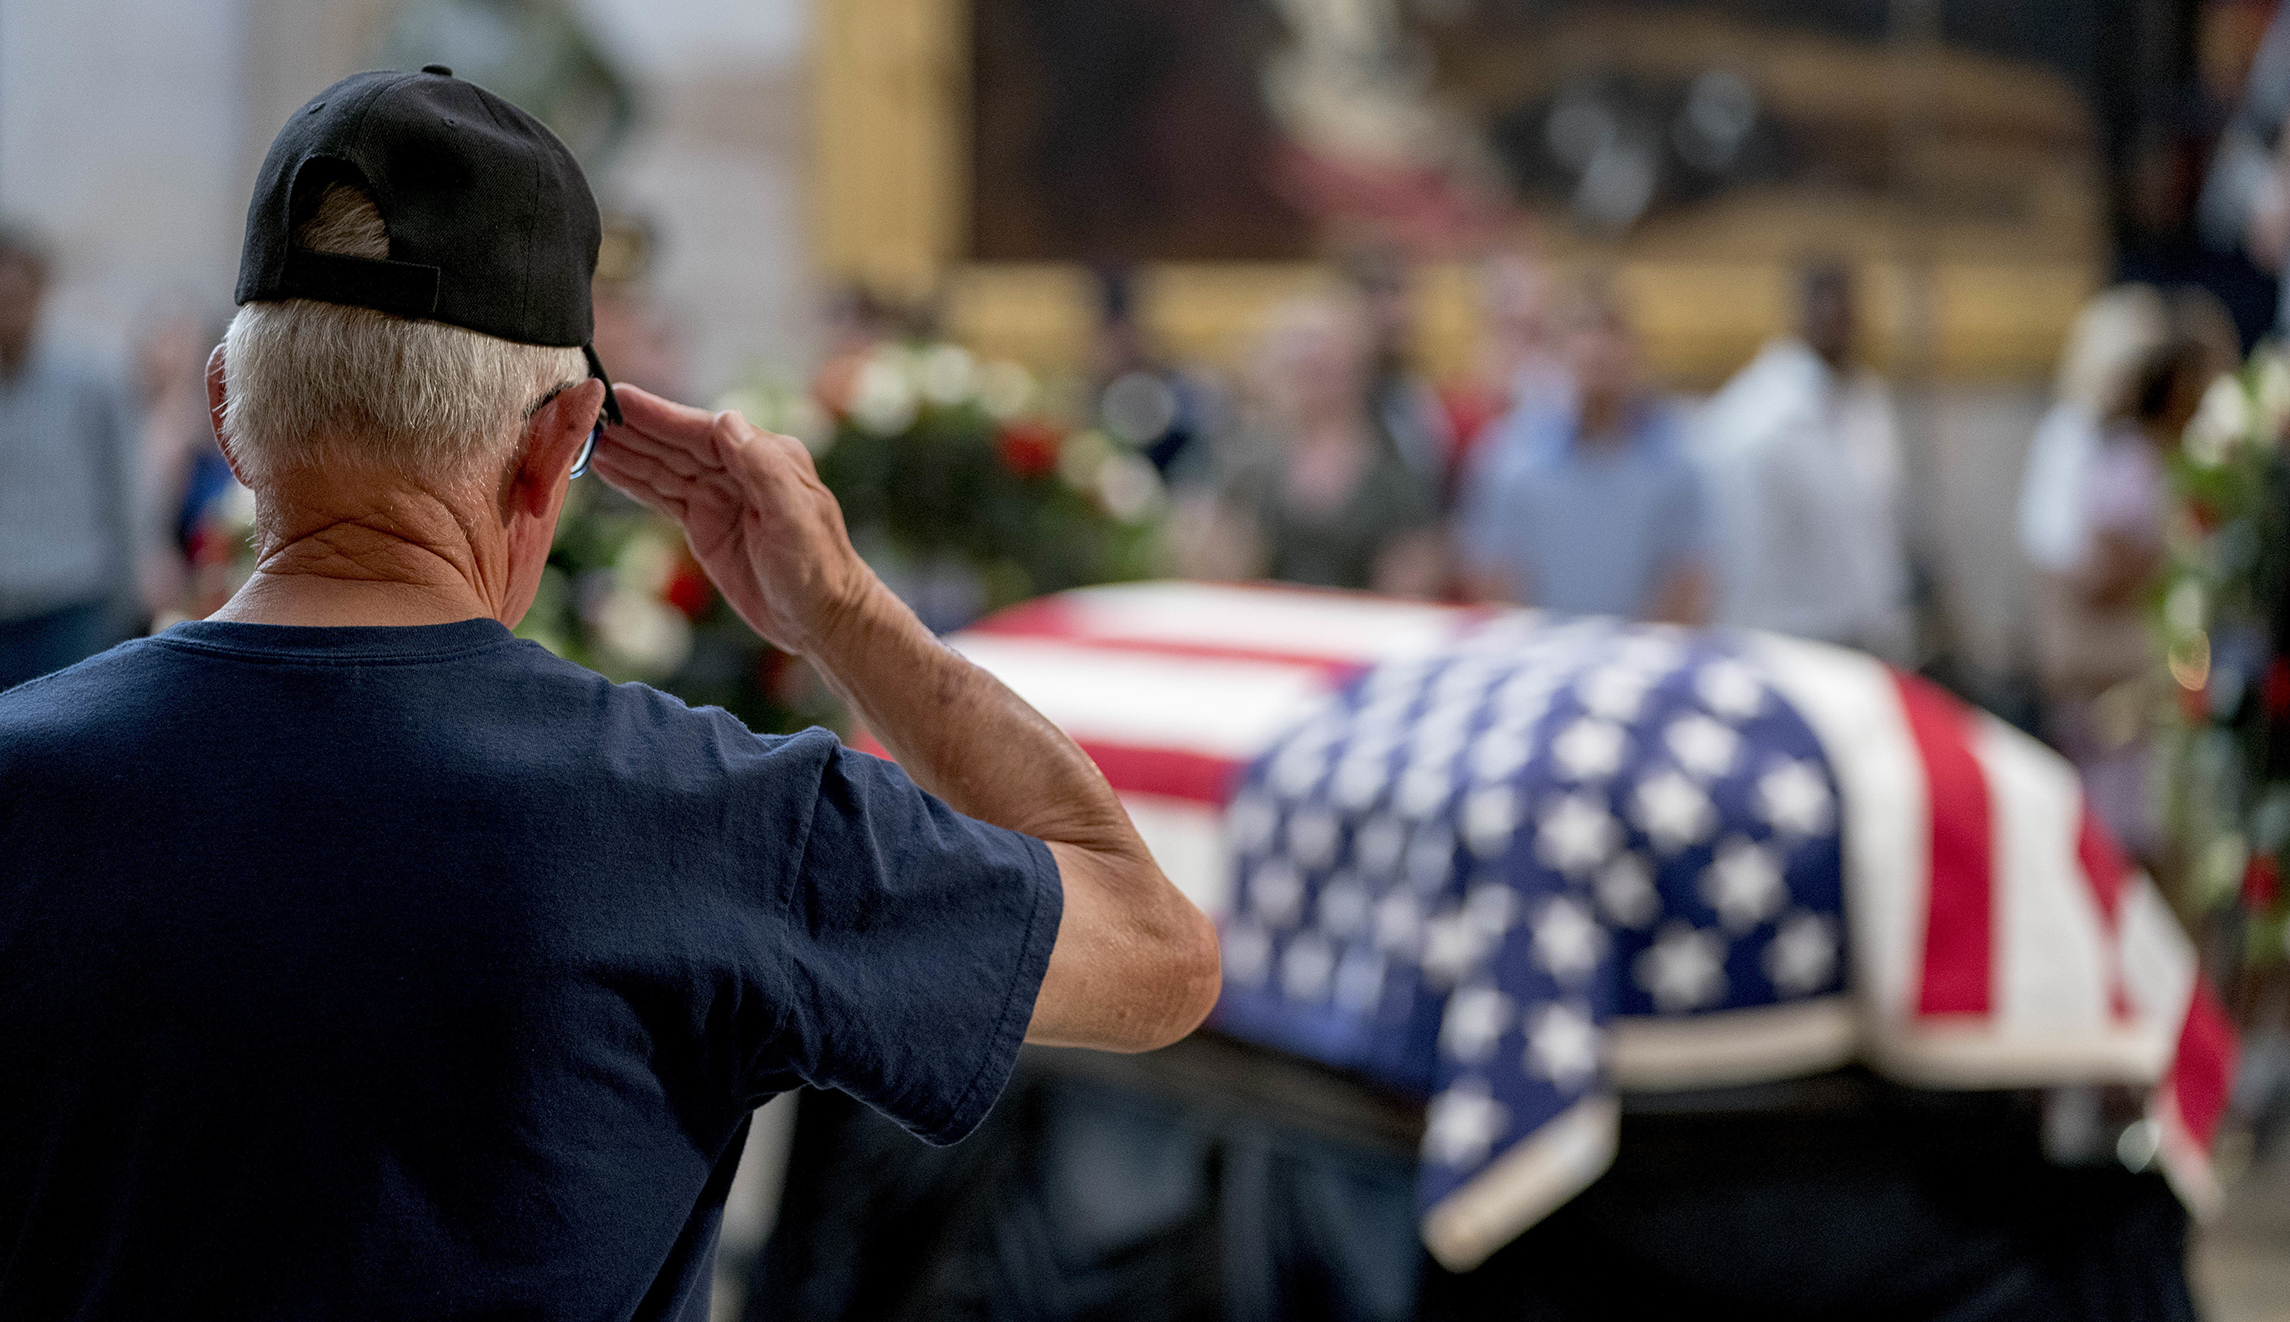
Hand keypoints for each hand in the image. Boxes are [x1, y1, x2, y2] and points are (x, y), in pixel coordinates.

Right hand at [590, 385, 878, 657]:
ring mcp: (720, 496)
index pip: (702, 429)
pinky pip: (664, 494)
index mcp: (765, 457)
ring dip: (625, 451)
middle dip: (632, 427)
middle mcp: (740, 469)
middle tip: (583, 408)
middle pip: (676, 443)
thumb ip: (763, 469)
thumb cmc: (818, 569)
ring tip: (583, 435)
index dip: (659, 414)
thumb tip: (727, 420)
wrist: (822, 617)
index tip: (619, 396)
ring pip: (664, 466)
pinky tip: (607, 466)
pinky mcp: (706, 524)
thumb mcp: (795, 517)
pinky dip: (635, 481)